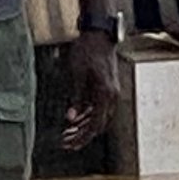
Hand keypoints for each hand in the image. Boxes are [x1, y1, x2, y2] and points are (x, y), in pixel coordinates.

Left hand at [63, 29, 120, 149]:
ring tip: (68, 133)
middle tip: (66, 143)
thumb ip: (76, 97)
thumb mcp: (77, 74)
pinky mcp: (108, 89)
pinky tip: (76, 119)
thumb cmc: (87, 50)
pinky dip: (88, 116)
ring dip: (84, 127)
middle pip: (98, 125)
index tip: (69, 145)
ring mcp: (112, 93)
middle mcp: (112, 97)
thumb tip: (71, 119)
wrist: (99, 34)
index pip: (94, 125)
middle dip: (82, 136)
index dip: (82, 137)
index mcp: (105, 95)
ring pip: (100, 118)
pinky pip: (100, 109)